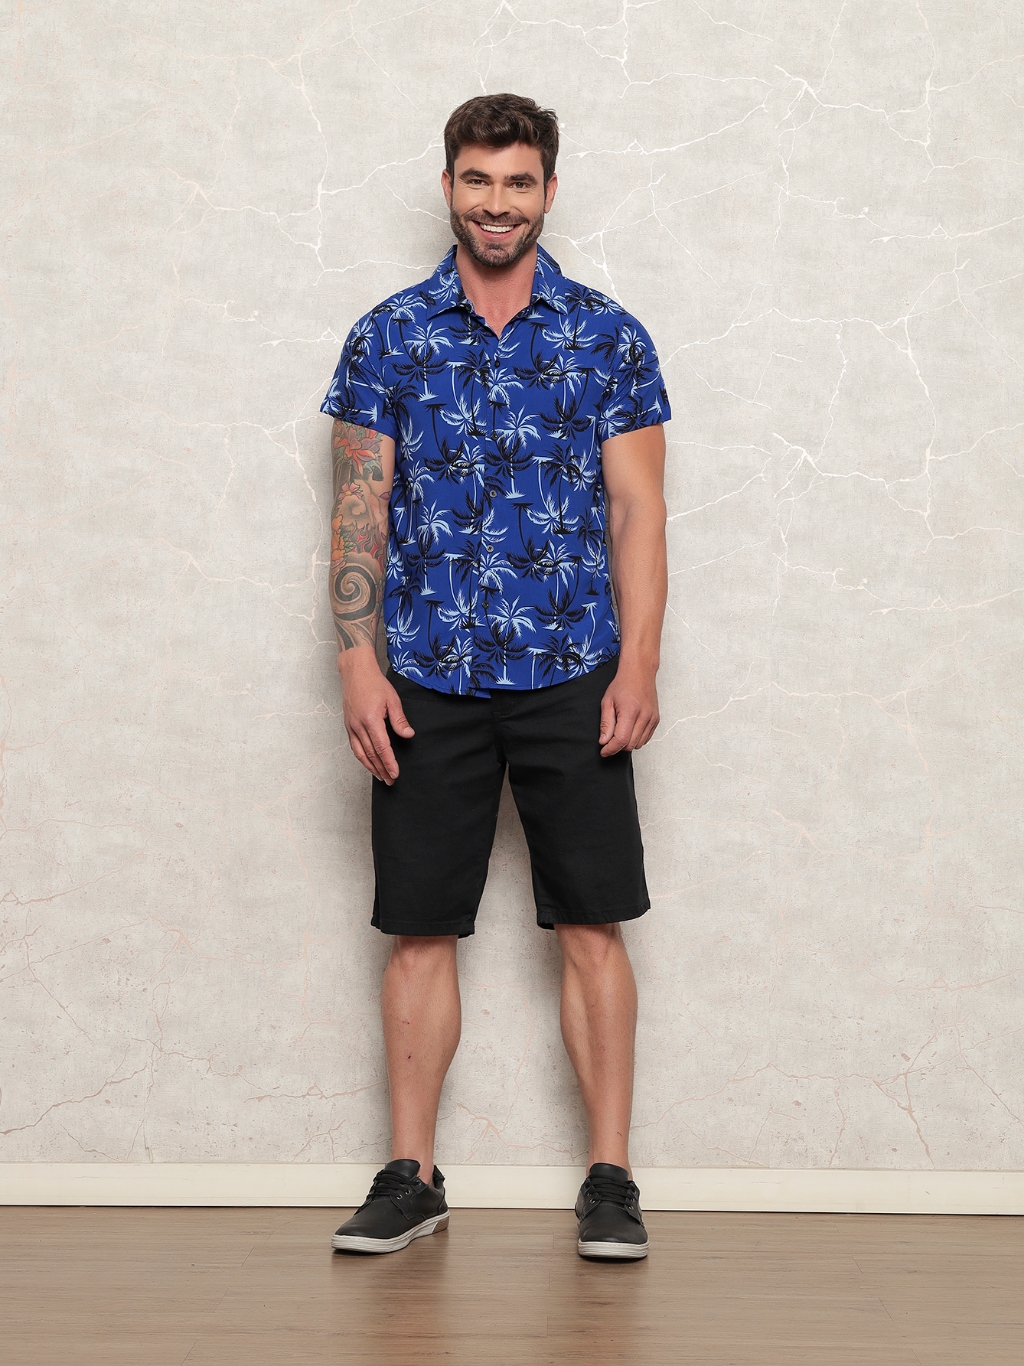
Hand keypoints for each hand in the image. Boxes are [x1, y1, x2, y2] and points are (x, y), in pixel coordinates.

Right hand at [337, 647, 414, 783]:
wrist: (356, 672)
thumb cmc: (375, 683)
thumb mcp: (392, 699)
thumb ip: (399, 720)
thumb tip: (408, 735)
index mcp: (371, 719)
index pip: (381, 747)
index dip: (389, 762)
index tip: (395, 773)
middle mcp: (358, 725)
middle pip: (370, 754)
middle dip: (381, 769)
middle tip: (390, 781)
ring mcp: (351, 726)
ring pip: (360, 753)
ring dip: (370, 767)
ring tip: (380, 777)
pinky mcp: (347, 725)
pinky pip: (354, 746)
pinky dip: (361, 757)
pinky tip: (368, 763)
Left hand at [599, 665, 658, 756]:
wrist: (639, 673)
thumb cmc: (623, 685)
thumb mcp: (607, 702)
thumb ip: (606, 724)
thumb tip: (604, 741)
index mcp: (630, 711)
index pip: (621, 740)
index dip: (611, 749)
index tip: (603, 751)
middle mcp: (644, 716)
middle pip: (630, 745)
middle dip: (617, 746)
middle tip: (609, 740)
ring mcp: (652, 719)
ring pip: (639, 744)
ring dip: (627, 743)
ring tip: (620, 731)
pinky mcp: (656, 720)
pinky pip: (646, 738)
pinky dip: (636, 738)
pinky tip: (629, 729)